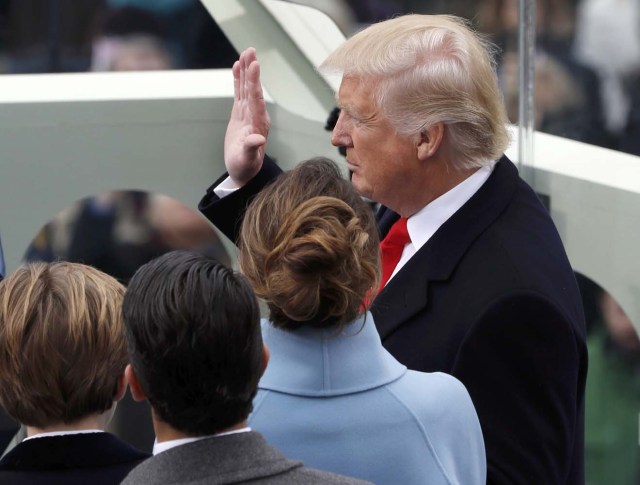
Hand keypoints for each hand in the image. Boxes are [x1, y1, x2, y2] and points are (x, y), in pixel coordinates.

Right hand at [224, 47, 270, 185]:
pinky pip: (240, 93)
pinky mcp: (241, 114)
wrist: (244, 171)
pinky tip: (237, 67)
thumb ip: (252, 149)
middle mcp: (255, 115)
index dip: (254, 82)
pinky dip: (238, 80)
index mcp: (258, 124)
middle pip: (253, 89)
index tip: (255, 65)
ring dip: (246, 71)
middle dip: (251, 70)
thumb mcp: (247, 160)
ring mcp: (248, 113)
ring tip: (245, 53)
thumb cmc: (245, 167)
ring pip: (246, 88)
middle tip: (251, 51)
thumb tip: (258, 140)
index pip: (256, 99)